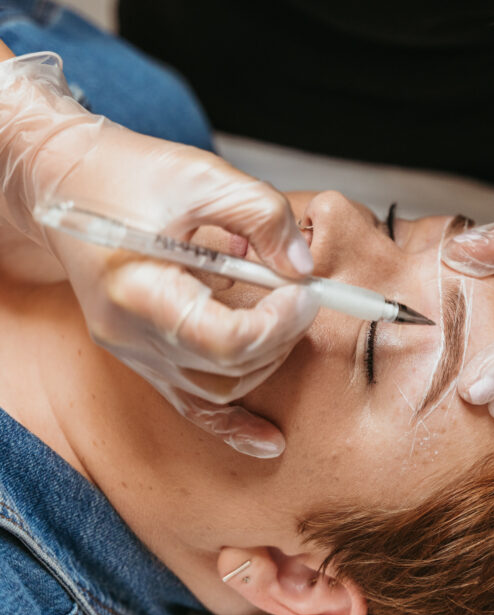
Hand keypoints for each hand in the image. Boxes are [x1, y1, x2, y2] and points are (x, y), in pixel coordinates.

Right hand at [0, 49, 318, 456]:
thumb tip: (302, 265)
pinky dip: (233, 423)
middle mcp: (132, 333)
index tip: (306, 291)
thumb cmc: (125, 174)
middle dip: (281, 336)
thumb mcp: (202, 175)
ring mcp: (135, 351)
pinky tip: (268, 440)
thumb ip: (261, 215)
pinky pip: (192, 403)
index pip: (226, 340)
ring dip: (266, 360)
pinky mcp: (143, 354)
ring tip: (285, 315)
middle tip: (306, 295)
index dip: (279, 323)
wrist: (67, 183)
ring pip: (218, 390)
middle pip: (228, 368)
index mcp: (141, 290)